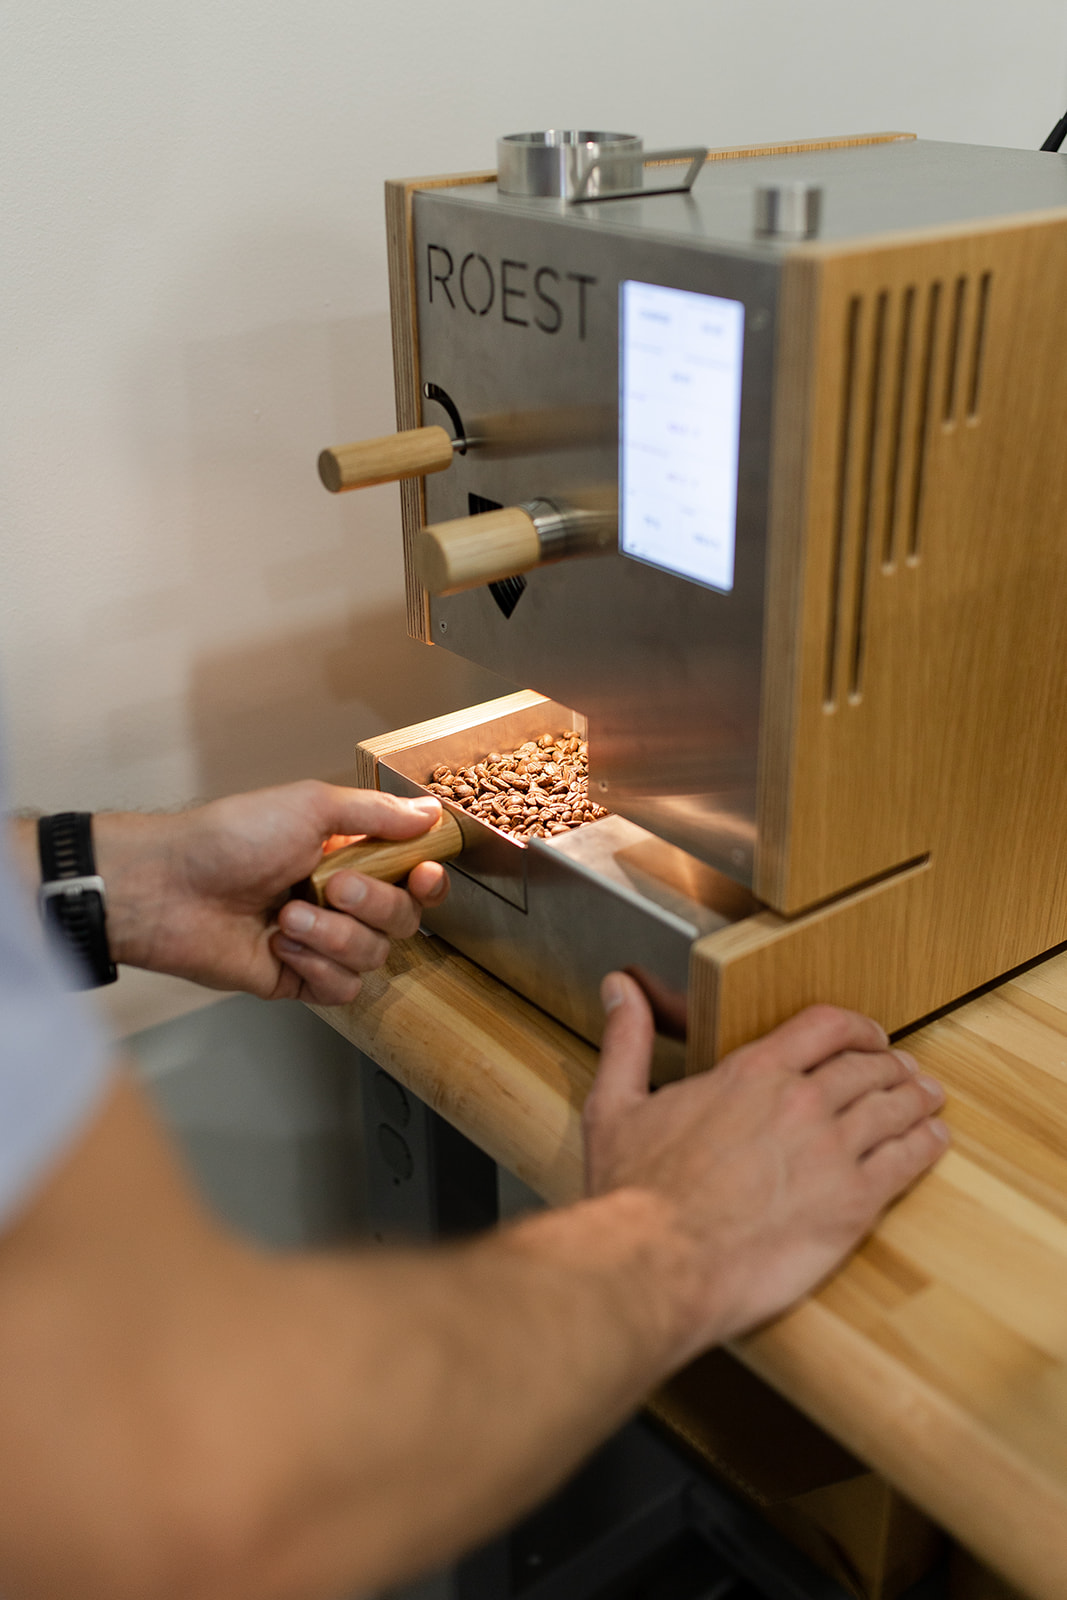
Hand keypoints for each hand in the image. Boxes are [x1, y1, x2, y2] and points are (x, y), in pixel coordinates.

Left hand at [95, 782, 448, 1003]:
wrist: (169, 887)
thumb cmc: (230, 837)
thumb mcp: (309, 806)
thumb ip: (375, 813)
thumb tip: (431, 813)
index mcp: (348, 856)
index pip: (411, 877)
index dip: (427, 882)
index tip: (423, 874)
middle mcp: (340, 901)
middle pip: (403, 920)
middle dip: (374, 905)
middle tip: (333, 887)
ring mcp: (320, 943)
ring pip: (374, 957)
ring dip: (334, 937)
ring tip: (286, 917)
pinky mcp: (299, 980)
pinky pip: (342, 988)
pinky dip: (318, 968)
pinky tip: (282, 948)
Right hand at [583, 974, 947, 1359]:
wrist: (660, 1262)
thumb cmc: (634, 1192)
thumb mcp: (616, 1102)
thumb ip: (627, 1040)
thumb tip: (620, 988)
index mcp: (752, 1071)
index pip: (824, 1027)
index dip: (856, 1027)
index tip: (870, 1035)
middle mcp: (801, 1101)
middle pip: (867, 1067)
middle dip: (891, 1065)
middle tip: (904, 1069)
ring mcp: (832, 1152)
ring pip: (893, 1109)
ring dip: (916, 1099)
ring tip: (927, 1099)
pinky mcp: (852, 1204)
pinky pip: (905, 1161)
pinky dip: (925, 1145)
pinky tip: (933, 1141)